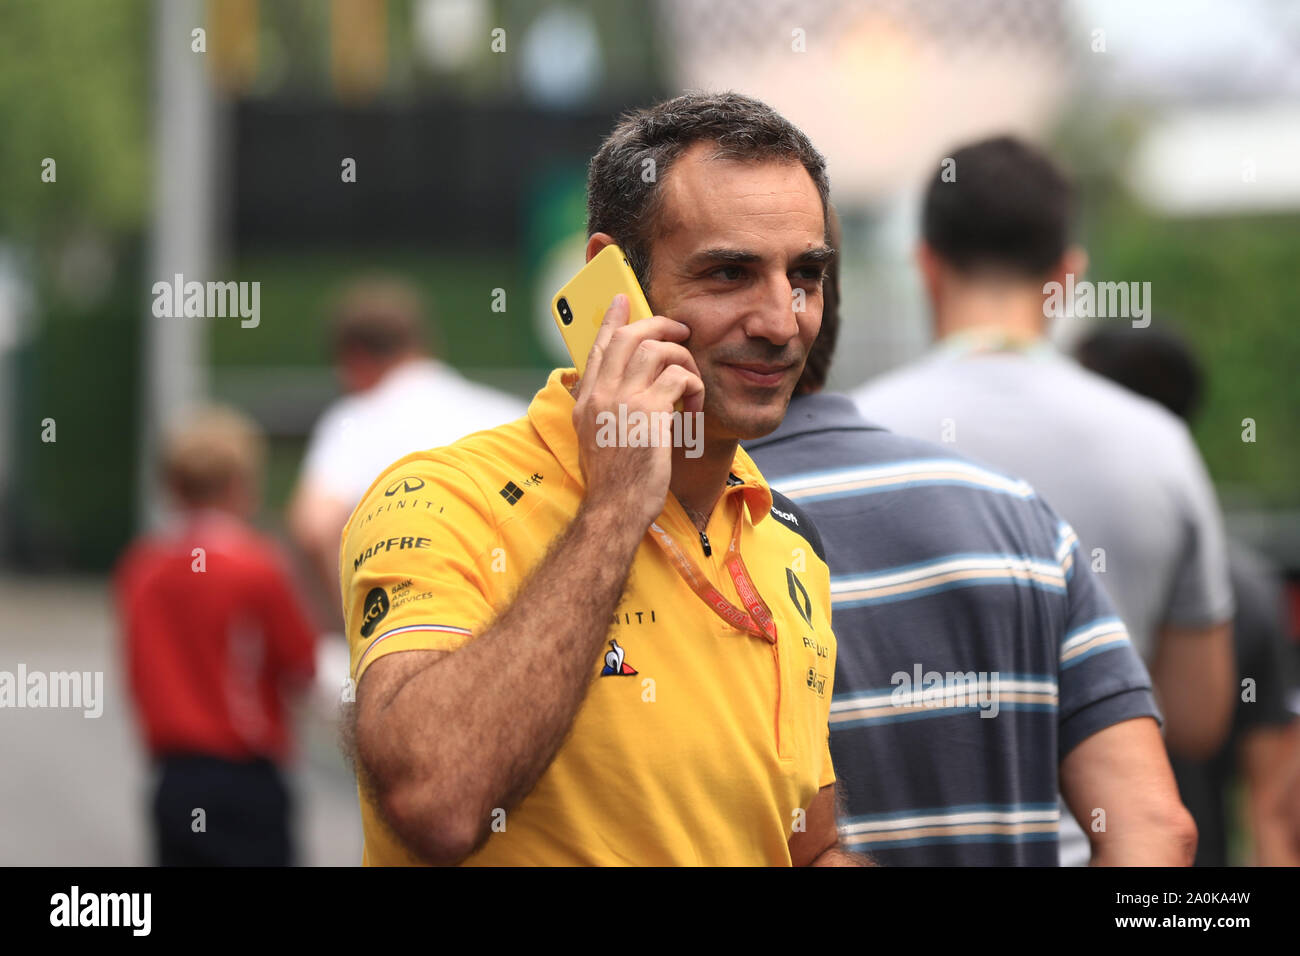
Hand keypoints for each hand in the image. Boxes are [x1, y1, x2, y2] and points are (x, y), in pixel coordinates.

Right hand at [572, 294, 704, 530]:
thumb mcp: (596, 441)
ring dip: (683, 359)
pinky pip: (679, 377)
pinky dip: (693, 386)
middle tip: (680, 331)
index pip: (597, 347)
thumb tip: (621, 391)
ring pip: (657, 350)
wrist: (615, 509)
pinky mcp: (648, 412)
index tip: (623, 302)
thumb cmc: (614, 484)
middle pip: (628, 337)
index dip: (613, 321)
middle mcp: (599, 395)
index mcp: (586, 401)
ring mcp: (622, 401)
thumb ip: (605, 411)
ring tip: (691, 380)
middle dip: (660, 325)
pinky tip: (694, 406)